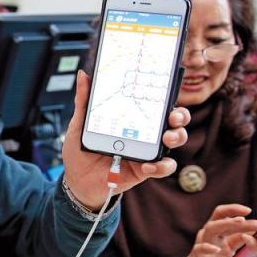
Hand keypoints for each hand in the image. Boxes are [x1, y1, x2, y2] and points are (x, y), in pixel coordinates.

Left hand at [62, 70, 190, 209]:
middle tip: (173, 116)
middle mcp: (145, 132)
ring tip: (166, 138)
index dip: (166, 94)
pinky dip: (160, 166)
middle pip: (173, 119)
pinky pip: (163, 167)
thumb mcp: (79, 125)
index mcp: (132, 117)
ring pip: (175, 140)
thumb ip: (84, 102)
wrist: (77, 181)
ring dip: (177, 136)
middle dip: (179, 115)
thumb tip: (83, 75)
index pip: (156, 102)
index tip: (167, 87)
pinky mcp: (145, 169)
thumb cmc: (81, 151)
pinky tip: (146, 165)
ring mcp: (147, 150)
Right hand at [175, 204, 256, 256]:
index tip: (249, 210)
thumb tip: (256, 229)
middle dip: (233, 213)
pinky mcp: (198, 256)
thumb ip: (240, 238)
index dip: (234, 209)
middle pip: (217, 217)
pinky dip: (208, 247)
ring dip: (226, 224)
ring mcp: (202, 243)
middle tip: (248, 216)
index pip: (223, 213)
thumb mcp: (230, 247)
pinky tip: (217, 249)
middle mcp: (208, 233)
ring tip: (241, 222)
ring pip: (210, 229)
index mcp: (216, 229)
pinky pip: (200, 249)